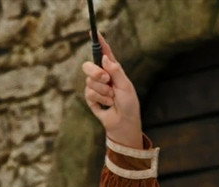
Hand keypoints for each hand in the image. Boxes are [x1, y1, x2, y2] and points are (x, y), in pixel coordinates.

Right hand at [82, 34, 143, 148]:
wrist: (124, 123)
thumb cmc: (129, 104)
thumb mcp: (125, 86)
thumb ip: (116, 71)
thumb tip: (105, 58)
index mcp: (113, 70)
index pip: (104, 53)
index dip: (98, 42)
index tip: (93, 31)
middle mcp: (102, 76)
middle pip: (88, 66)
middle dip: (95, 72)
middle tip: (106, 80)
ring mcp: (95, 87)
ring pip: (89, 82)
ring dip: (103, 91)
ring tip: (112, 98)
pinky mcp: (91, 98)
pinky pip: (89, 94)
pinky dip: (100, 100)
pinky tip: (107, 105)